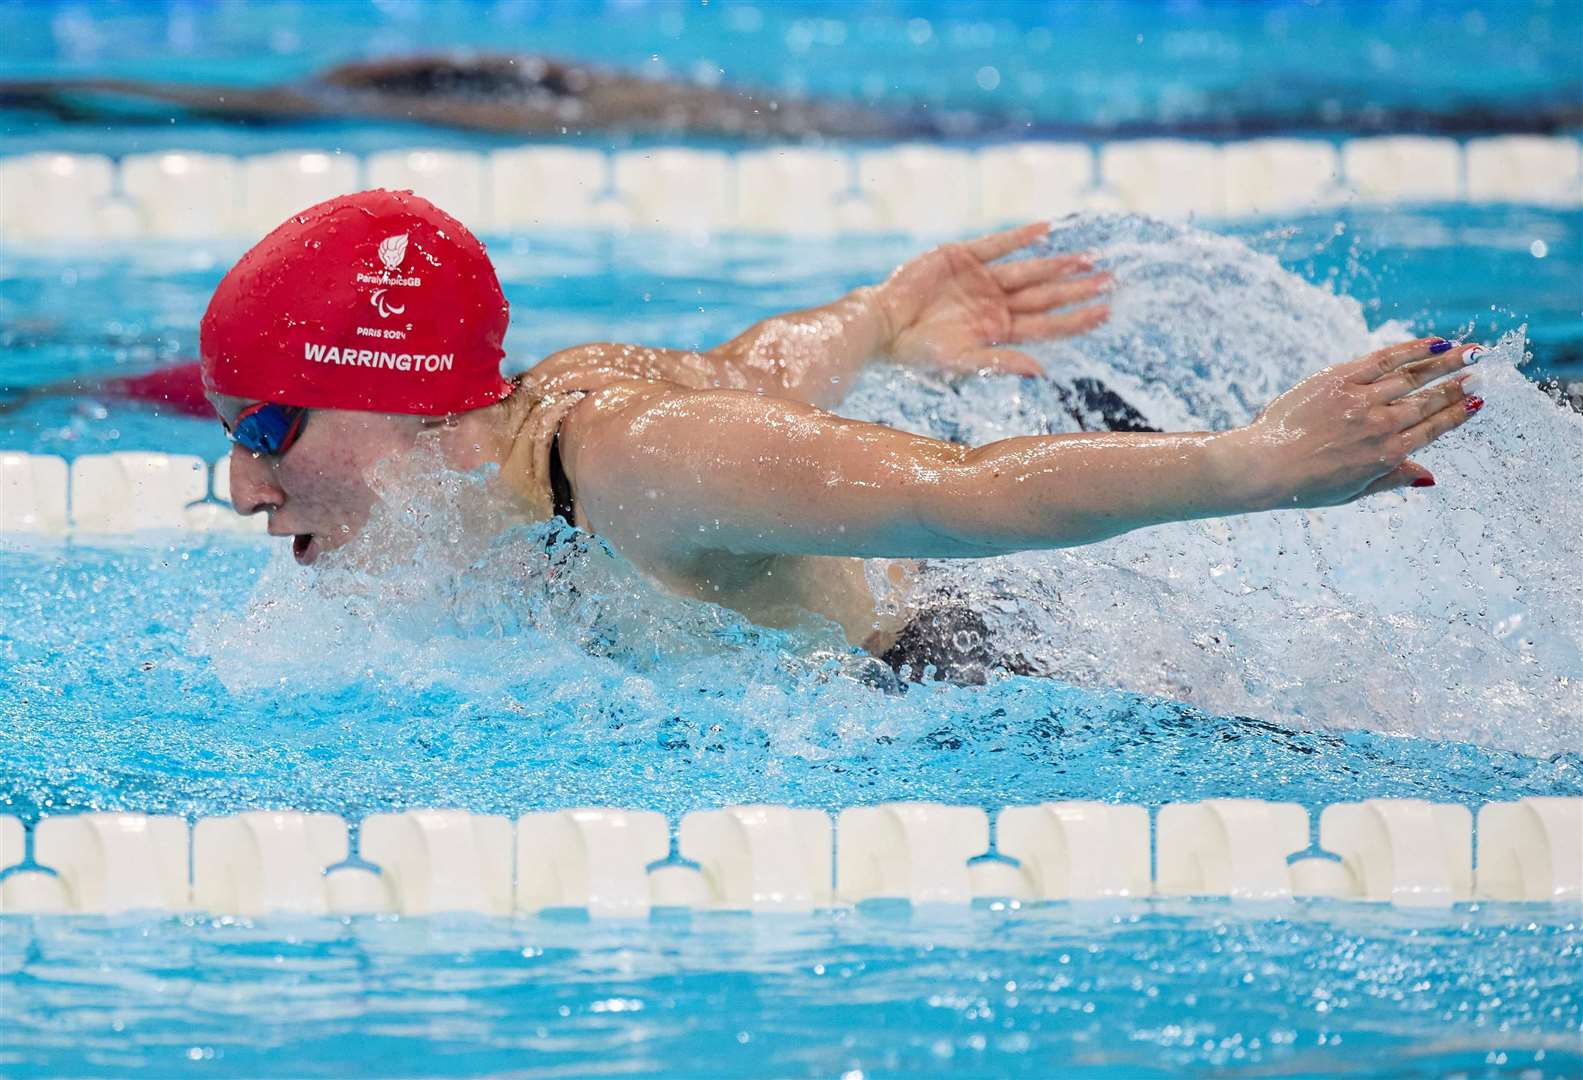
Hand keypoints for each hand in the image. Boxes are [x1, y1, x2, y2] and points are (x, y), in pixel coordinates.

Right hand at [875, 221, 1110, 376]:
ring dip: (1057, 264)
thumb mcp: (961, 362)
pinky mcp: (962, 256)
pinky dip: (1020, 237)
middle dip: (1077, 289)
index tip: (1105, 312)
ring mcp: (981, 279)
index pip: (1047, 325)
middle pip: (1045, 296)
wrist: (882, 325)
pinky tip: (1045, 229)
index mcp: (998, 331)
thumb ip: (1001, 362)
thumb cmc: (917, 352)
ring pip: (1028, 270)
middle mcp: (995, 304)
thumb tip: (1042, 372)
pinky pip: (997, 244)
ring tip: (1087, 259)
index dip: (1075, 319)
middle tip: (1111, 281)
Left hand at [1236, 336, 1484, 508]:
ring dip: (1445, 363)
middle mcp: (1381, 426)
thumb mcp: (1354, 491)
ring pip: (1412, 377)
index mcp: (1387, 455)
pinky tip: (1434, 342)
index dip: (1457, 414)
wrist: (1264, 466)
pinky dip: (1411, 349)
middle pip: (1428, 400)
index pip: (1432, 428)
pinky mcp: (1339, 380)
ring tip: (1469, 352)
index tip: (1477, 402)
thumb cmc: (1305, 485)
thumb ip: (1393, 479)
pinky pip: (1383, 359)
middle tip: (1481, 372)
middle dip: (1458, 385)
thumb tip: (1430, 477)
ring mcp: (1361, 400)